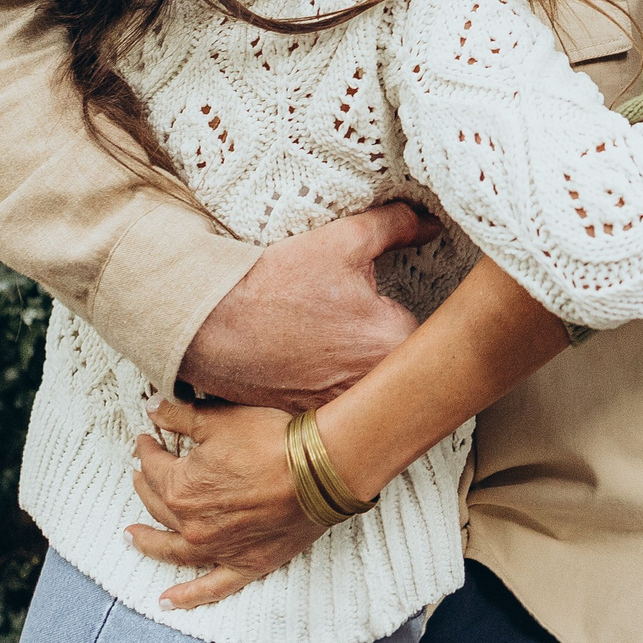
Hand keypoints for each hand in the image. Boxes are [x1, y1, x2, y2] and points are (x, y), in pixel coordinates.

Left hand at [127, 396, 324, 610]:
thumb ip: (180, 415)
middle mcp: (191, 524)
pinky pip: (210, 586)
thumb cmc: (271, 441)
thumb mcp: (220, 419)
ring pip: (172, 549)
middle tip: (141, 475)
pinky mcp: (244, 564)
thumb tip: (151, 407)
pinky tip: (168, 602)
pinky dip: (188, 596)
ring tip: (132, 536)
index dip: (148, 449)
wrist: (319, 470)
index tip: (148, 438)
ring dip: (149, 542)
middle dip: (145, 486)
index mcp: (180, 488)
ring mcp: (216, 549)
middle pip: (157, 505)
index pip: (153, 465)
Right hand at [177, 202, 441, 406]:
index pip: (435, 330)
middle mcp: (373, 387)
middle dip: (394, 341)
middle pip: (405, 364)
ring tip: (337, 339)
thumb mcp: (344, 240)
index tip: (400, 300)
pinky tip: (316, 363)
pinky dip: (333, 388)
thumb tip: (431, 222)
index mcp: (392, 342)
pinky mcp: (312, 420)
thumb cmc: (273, 284)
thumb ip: (398, 226)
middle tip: (367, 318)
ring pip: (373, 386)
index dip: (415, 308)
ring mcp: (341, 410)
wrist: (207, 325)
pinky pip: (340, 407)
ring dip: (364, 367)